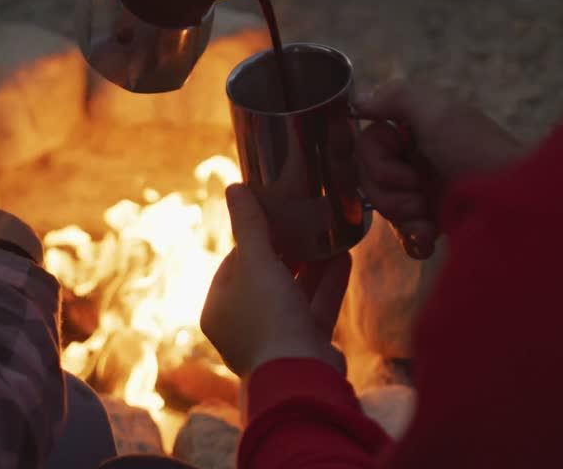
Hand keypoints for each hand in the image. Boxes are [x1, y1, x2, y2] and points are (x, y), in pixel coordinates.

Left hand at [200, 185, 351, 379]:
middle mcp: (244, 325)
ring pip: (294, 293)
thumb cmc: (268, 316)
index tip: (274, 215)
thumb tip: (234, 188)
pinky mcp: (305, 345)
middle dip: (288, 251)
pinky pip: (315, 308)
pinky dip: (328, 284)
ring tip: (328, 235)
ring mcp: (276, 337)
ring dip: (312, 265)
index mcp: (219, 308)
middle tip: (304, 221)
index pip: (234, 264)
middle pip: (266, 279)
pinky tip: (343, 256)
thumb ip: (249, 225)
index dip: (254, 238)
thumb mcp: (255, 262)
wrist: (299, 375)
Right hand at [353, 79, 524, 255]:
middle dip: (388, 190)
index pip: (367, 143)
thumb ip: (397, 97)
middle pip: (369, 177)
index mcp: (416, 130)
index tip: (402, 158)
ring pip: (383, 207)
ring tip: (427, 217)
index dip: (377, 158)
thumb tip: (359, 100)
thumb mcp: (440, 112)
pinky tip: (429, 238)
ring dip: (402, 214)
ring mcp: (424, 193)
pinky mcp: (434, 225)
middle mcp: (417, 159)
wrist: (515, 205)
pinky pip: (404, 234)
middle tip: (417, 193)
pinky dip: (414, 239)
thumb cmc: (478, 153)